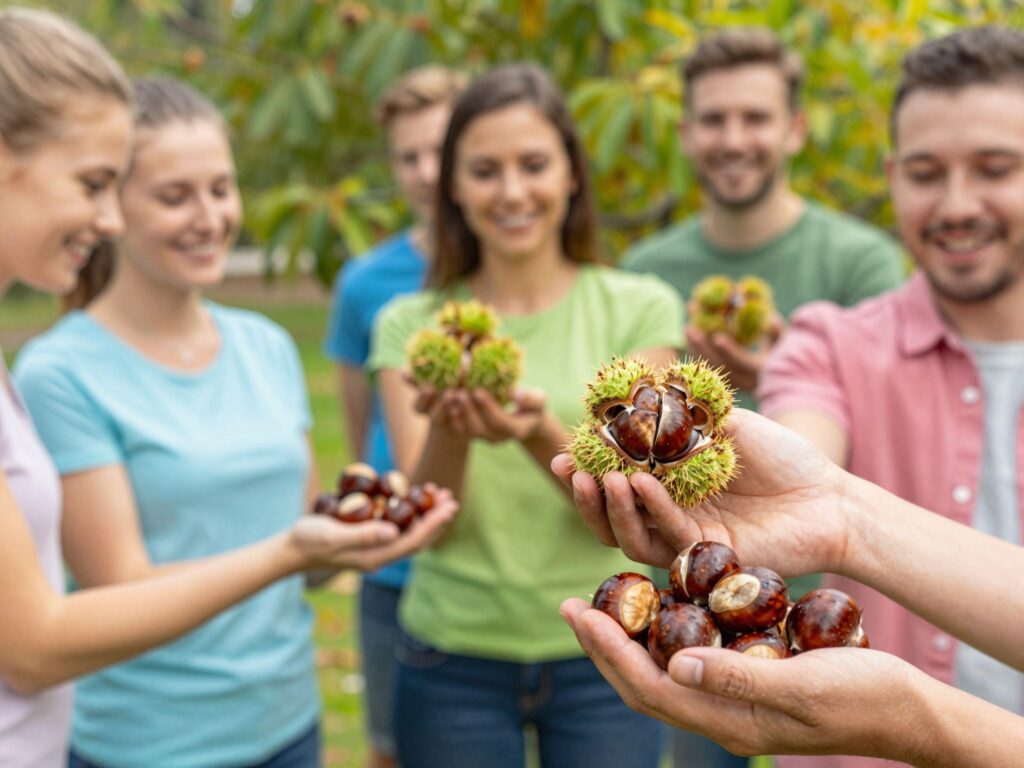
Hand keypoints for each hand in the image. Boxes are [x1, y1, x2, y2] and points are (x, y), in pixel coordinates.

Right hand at [290, 485, 457, 571]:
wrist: (292, 550)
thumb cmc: (309, 541)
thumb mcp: (333, 536)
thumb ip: (362, 535)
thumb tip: (394, 532)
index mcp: (376, 556)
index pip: (414, 541)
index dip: (435, 524)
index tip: (450, 507)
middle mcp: (381, 553)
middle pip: (418, 537)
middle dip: (437, 518)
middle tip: (451, 497)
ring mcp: (376, 546)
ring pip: (410, 531)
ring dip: (426, 513)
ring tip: (437, 493)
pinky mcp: (370, 537)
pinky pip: (397, 525)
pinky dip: (409, 511)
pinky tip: (412, 495)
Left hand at [418, 385, 546, 443]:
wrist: (521, 419)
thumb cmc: (532, 406)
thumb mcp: (538, 400)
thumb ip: (531, 398)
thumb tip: (516, 395)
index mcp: (514, 430)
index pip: (500, 424)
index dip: (488, 409)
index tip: (478, 390)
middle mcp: (494, 438)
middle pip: (476, 430)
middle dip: (466, 411)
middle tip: (459, 391)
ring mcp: (478, 436)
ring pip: (460, 431)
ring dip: (450, 413)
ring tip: (447, 392)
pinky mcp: (465, 431)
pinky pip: (447, 426)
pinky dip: (440, 411)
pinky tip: (432, 391)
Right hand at [550, 409, 850, 578]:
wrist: (830, 497)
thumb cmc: (783, 457)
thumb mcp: (729, 422)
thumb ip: (686, 414)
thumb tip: (640, 389)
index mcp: (669, 484)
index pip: (614, 480)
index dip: (586, 469)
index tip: (564, 451)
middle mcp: (670, 514)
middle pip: (611, 515)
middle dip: (583, 496)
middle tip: (568, 470)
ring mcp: (687, 538)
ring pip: (630, 536)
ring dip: (610, 509)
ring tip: (601, 479)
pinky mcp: (707, 557)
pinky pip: (669, 537)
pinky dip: (651, 510)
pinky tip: (641, 484)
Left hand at [559, 597, 917, 760]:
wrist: (907, 710)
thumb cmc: (864, 696)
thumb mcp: (805, 684)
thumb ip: (741, 677)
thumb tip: (676, 666)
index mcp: (728, 721)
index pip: (649, 688)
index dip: (609, 650)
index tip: (578, 611)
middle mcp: (720, 713)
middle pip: (643, 683)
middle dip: (604, 645)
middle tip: (572, 605)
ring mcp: (731, 700)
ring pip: (661, 672)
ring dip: (628, 639)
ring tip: (600, 602)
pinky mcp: (746, 679)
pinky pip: (690, 659)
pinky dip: (665, 632)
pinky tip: (658, 603)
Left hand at [684, 311, 783, 391]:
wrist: (781, 377)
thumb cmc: (782, 353)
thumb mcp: (784, 342)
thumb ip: (776, 331)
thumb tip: (769, 319)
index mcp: (759, 371)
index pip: (742, 363)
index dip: (729, 351)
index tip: (716, 337)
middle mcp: (744, 380)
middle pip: (719, 366)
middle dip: (703, 348)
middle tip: (692, 329)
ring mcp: (734, 382)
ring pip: (711, 367)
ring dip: (697, 349)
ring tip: (688, 329)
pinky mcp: (726, 380)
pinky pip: (708, 367)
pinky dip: (698, 353)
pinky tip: (690, 337)